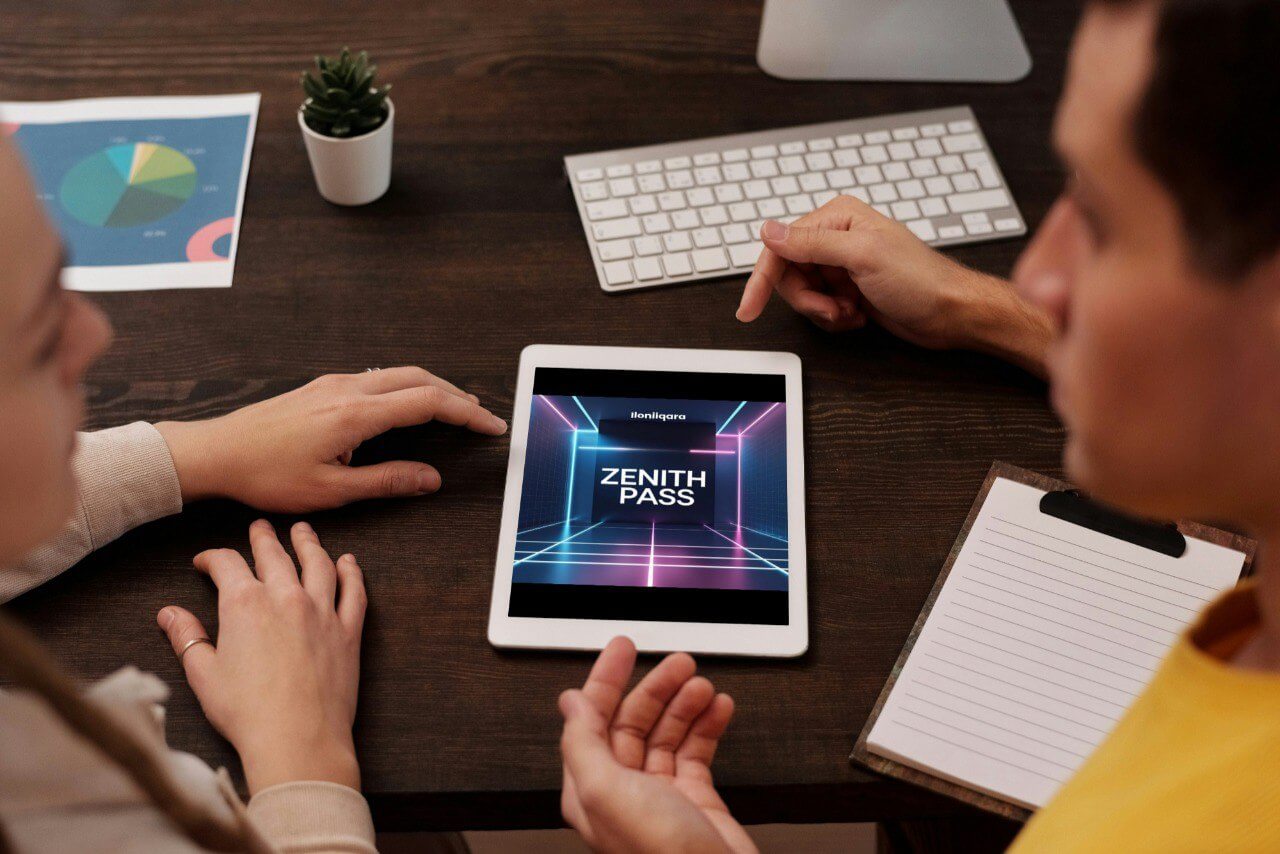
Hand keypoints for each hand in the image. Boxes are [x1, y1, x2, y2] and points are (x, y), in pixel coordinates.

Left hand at [156, 366, 506, 512]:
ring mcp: (333, 384)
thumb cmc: (265, 475)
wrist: (216, 453)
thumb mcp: (331, 491)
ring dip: (432, 388)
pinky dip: (406, 387)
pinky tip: (407, 404)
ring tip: (454, 408)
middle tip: (481, 416)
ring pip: (398, 374)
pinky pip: (377, 377)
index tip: (491, 425)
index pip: (428, 403)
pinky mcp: (322, 387)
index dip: (466, 413)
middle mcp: (348, 389)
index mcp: (355, 414)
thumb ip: (387, 481)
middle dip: (457, 395)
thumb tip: (430, 479)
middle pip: (420, 378)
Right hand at [157, 520, 364, 793]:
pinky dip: (352, 573)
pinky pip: (354, 592)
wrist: (298, 739)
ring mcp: (322, 612)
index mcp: (245, 605)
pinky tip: (349, 563)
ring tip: (303, 531)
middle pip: (275, 555)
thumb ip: (186, 637)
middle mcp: (286, 598)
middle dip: (263, 538)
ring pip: (318, 564)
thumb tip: (168, 613)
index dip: (213, 558)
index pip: (227, 565)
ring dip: (309, 543)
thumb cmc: (246, 713)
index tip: (205, 562)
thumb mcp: (203, 674)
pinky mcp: (348, 631)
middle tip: (259, 527)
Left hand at [558, 637, 753, 853]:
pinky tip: (718, 709)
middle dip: (655, 687)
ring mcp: (661, 796)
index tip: (622, 648)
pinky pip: (698, 751)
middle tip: (678, 661)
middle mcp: (623, 791)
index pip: (592, 721)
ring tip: (701, 685)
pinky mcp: (696, 802)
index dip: (605, 680)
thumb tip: (569, 704)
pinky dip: (709, 726)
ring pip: (668, 733)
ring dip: (685, 704)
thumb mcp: (605, 792)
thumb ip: (583, 744)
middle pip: (634, 722)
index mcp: (591, 787)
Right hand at [735, 197, 1051, 374]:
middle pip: (788, 274)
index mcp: (837, 217)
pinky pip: (819, 309)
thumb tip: (769, 230)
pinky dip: (834, 319)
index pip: (781, 245)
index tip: (749, 307)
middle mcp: (836, 238)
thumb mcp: (862, 256)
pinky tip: (858, 315)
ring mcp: (841, 266)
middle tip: (831, 308)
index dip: (763, 278)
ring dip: (823, 311)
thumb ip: (812, 242)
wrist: (951, 314)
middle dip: (807, 299)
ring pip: (802, 295)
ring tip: (851, 311)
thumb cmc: (920, 280)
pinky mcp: (847, 290)